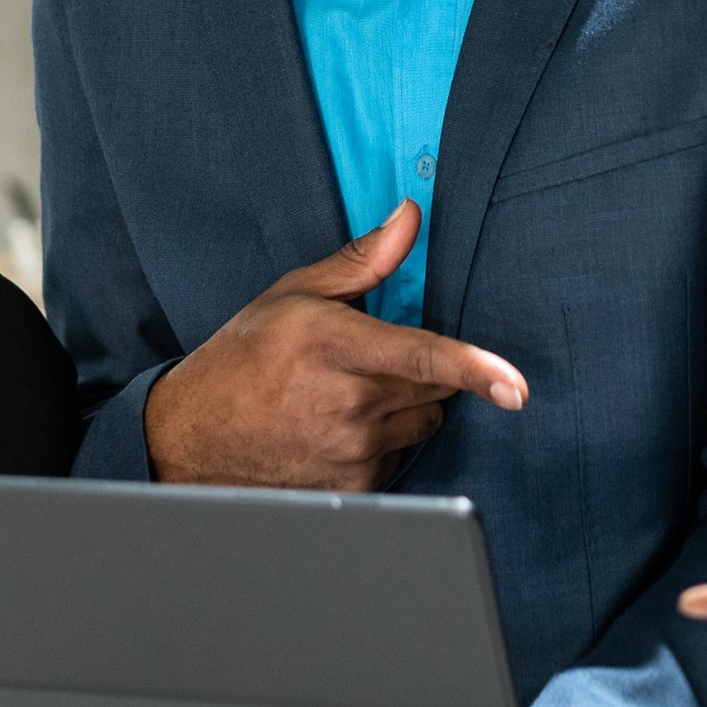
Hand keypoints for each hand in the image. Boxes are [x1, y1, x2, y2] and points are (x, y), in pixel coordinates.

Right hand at [146, 204, 528, 489]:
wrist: (190, 438)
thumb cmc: (244, 359)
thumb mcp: (294, 295)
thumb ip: (363, 260)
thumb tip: (410, 218)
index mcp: (334, 345)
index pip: (423, 358)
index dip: (476, 370)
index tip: (516, 386)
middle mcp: (346, 403)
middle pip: (435, 389)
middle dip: (420, 373)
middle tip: (367, 363)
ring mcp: (350, 451)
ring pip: (423, 425)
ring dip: (403, 410)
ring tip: (343, 399)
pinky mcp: (353, 488)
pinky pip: (401, 459)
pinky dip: (383, 444)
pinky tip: (336, 432)